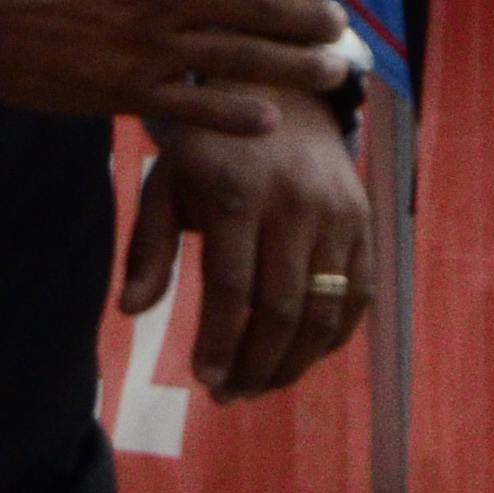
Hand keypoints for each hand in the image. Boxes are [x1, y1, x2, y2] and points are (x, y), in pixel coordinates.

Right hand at [0, 0, 345, 134]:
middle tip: (340, 27)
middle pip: (253, 4)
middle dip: (307, 18)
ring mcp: (142, 45)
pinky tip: (270, 120)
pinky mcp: (121, 90)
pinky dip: (235, 115)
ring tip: (330, 71)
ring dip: (292, 66)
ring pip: (236, 56)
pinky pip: (192, 106)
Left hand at [123, 104, 374, 401]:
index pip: (232, 288)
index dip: (220, 343)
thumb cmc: (212, 151)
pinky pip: (358, 296)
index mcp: (236, 195)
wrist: (283, 96)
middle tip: (231, 396)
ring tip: (262, 386)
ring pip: (324, 311)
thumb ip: (149, 247)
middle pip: (282, 309)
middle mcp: (293, 204)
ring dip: (294, 363)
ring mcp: (336, 215)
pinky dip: (333, 337)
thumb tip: (130, 310)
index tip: (205, 380)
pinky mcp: (364, 223)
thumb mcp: (166, 183)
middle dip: (256, 365)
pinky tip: (302, 357)